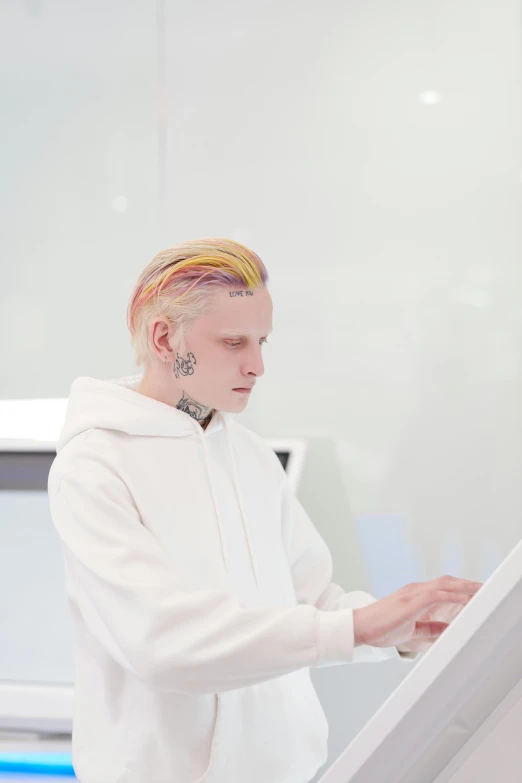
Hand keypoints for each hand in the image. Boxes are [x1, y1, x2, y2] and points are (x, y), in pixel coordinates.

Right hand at [353, 576, 482, 652]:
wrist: (360, 627)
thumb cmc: (382, 628)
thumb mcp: (412, 629)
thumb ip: (430, 627)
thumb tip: (449, 629)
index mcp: (415, 595)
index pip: (443, 587)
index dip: (461, 588)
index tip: (476, 592)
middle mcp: (415, 590)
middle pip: (447, 582)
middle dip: (468, 584)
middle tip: (484, 588)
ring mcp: (412, 593)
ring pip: (444, 585)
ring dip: (464, 587)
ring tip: (481, 591)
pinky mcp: (410, 601)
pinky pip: (436, 595)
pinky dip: (452, 596)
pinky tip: (464, 600)